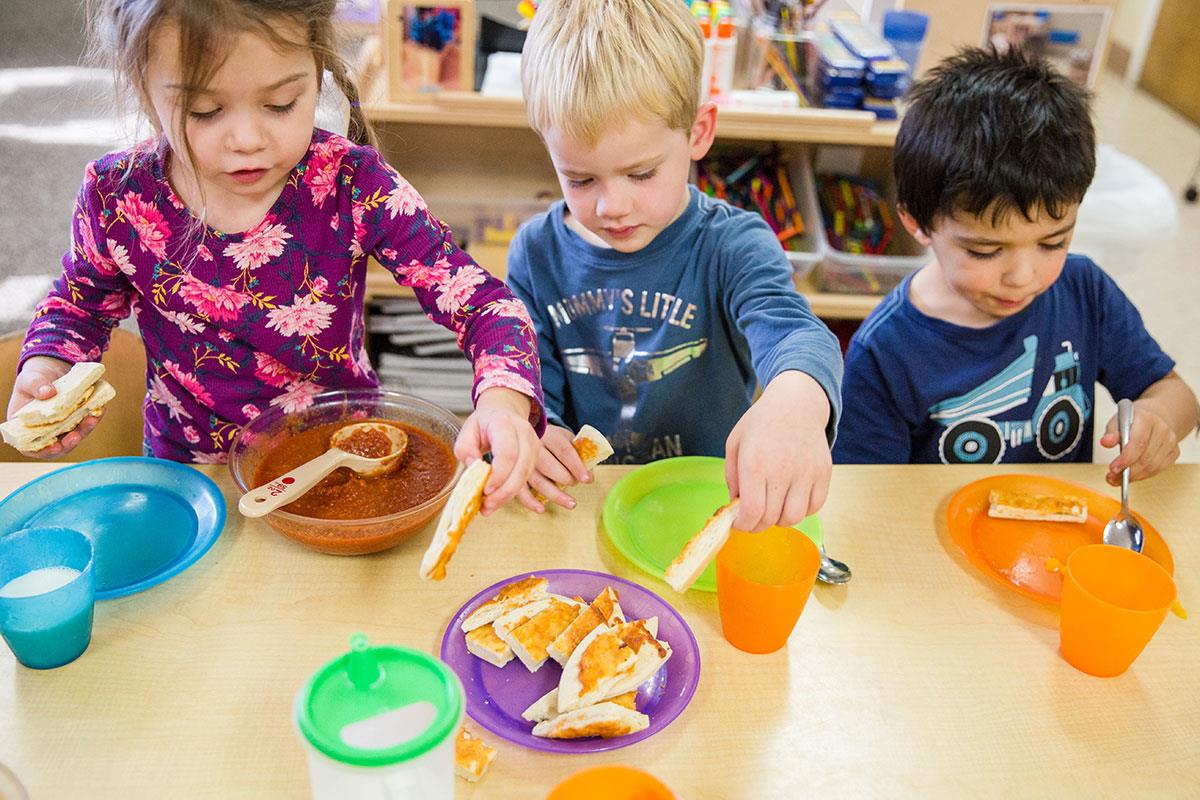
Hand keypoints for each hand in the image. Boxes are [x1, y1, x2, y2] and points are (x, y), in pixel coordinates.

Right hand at [5, 355, 100, 458]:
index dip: (43, 451)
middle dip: (68, 443)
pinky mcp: (77, 420)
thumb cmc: (34, 378)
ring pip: (74, 435)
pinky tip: (100, 409)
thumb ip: (35, 385)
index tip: (55, 446)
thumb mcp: (29, 379)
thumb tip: (47, 393)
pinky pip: (86, 423)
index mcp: (24, 428)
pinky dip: (93, 418)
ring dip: (84, 430)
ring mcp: (63, 428)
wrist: (52, 371)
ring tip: (92, 419)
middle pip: (57, 445)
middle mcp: (45, 432)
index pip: (31, 447)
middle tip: (76, 436)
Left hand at [454, 387, 539, 513]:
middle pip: (520, 468)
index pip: (508, 453)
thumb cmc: (484, 423)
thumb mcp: (467, 430)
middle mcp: (525, 434)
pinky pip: (526, 479)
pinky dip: (511, 493)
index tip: (485, 490)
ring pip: (525, 476)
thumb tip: (474, 467)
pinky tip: (497, 500)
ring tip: (488, 507)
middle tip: (486, 505)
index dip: (498, 475)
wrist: (504, 411)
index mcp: (505, 424)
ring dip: (507, 496)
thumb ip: (465, 448)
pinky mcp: (535, 458)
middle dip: (504, 492)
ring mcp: (534, 446)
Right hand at [516, 425, 590, 512]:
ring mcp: (522, 462)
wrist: (530, 435)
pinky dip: (530, 502)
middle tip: (575, 483)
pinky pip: (520, 490)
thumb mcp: (569, 440)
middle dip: (565, 479)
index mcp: (550, 436)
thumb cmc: (555, 441)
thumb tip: (589, 476)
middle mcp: (534, 448)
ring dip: (555, 495)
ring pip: (538, 481)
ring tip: (571, 504)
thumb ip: (580, 454)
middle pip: (549, 466)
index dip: (577, 466)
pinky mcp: (515, 474)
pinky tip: (541, 510)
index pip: (564, 451)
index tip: (588, 479)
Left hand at [725, 371, 831, 531]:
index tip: (739, 523)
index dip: (743, 525)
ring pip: (793, 518)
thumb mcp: (735, 444)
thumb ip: (732, 477)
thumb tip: (736, 506)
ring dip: (779, 520)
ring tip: (772, 507)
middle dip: (757, 525)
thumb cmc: (761, 423)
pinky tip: (790, 499)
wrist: (796, 403)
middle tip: (752, 517)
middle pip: (770, 518)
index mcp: (755, 463)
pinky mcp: (823, 473)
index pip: (752, 511)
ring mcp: (807, 472)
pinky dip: (801, 511)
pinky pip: (813, 507)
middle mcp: (782, 470)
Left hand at [1100, 401, 1179, 484]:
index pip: (1138, 443)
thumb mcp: (1116, 422)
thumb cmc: (1131, 422)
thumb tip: (1105, 442)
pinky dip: (1143, 475)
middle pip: (1145, 457)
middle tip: (1112, 476)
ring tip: (1118, 478)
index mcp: (1146, 419)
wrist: (1150, 419)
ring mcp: (1170, 441)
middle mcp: (1162, 429)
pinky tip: (1132, 476)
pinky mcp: (1174, 452)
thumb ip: (1111, 433)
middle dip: (1127, 470)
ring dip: (1134, 476)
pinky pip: (1159, 469)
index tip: (1113, 468)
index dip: (1126, 459)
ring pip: (1152, 466)